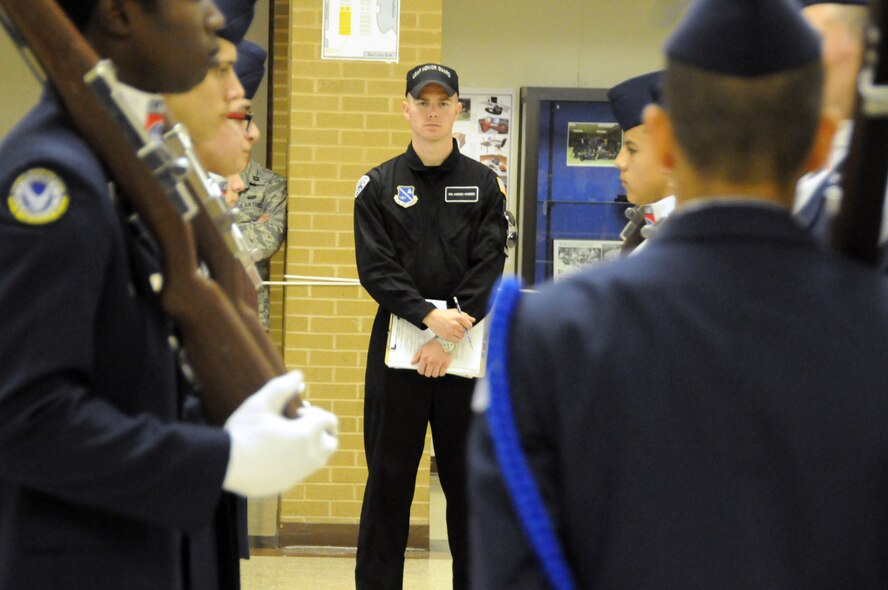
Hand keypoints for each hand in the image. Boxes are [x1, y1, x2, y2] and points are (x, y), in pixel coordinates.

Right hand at [222, 371, 338, 497]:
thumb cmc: (244, 431)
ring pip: (317, 459)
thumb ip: (283, 387)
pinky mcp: (286, 485)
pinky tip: (272, 455)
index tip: (298, 412)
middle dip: (321, 432)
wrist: (223, 464)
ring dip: (310, 447)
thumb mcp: (262, 403)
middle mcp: (309, 456)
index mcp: (307, 434)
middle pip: (330, 443)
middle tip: (298, 425)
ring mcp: (298, 474)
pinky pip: (299, 472)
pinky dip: (295, 462)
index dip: (317, 412)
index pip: (329, 421)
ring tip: (286, 438)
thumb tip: (298, 375)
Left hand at [411, 337, 452, 377]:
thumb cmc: (433, 344)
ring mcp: (438, 363)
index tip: (423, 369)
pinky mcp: (445, 364)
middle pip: (427, 374)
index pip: (421, 371)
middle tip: (429, 369)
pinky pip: (442, 374)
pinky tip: (440, 369)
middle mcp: (431, 362)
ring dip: (434, 373)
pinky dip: (441, 373)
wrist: (444, 341)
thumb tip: (412, 363)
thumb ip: (416, 356)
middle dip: (427, 372)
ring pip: (434, 375)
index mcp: (424, 358)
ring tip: (435, 369)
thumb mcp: (422, 349)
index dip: (421, 371)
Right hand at [423, 307, 473, 340]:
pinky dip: (456, 339)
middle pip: (465, 331)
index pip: (469, 325)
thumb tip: (473, 320)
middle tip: (458, 328)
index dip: (468, 326)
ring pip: (461, 336)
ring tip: (455, 331)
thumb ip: (465, 316)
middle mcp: (455, 324)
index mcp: (458, 317)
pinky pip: (456, 340)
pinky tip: (453, 335)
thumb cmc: (444, 314)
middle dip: (463, 330)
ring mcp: (451, 331)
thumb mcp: (455, 312)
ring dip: (460, 335)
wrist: (432, 317)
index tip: (466, 326)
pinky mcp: (447, 336)